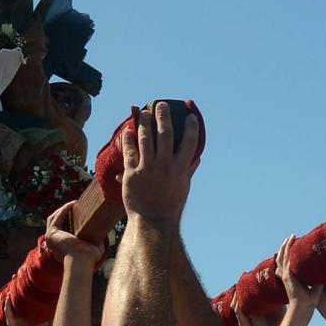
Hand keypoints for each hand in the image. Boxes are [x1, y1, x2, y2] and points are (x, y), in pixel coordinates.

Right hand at [44, 201, 103, 266]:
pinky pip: (57, 217)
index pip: (62, 230)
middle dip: (64, 212)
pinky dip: (64, 209)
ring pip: (54, 218)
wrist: (82, 259)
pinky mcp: (52, 233)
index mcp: (61, 247)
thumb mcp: (95, 248)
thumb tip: (104, 235)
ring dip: (64, 209)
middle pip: (56, 222)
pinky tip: (73, 204)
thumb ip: (97, 242)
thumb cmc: (89, 257)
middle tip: (76, 205)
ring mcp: (50, 238)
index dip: (67, 220)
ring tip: (75, 203)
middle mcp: (53, 243)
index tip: (78, 213)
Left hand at [119, 102, 200, 229]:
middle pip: (165, 134)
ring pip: (146, 139)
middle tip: (161, 104)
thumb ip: (189, 170)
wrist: (153, 221)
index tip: (189, 115)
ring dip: (145, 123)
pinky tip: (128, 131)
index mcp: (180, 168)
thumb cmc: (170, 205)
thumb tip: (197, 158)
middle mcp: (165, 165)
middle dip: (163, 116)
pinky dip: (129, 140)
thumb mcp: (183, 187)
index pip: (189, 142)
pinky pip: (130, 152)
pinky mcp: (132, 173)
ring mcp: (148, 168)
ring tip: (143, 113)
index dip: (191, 127)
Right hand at [276, 236, 323, 318]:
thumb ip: (318, 276)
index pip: (288, 262)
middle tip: (291, 237)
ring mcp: (286, 275)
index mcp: (292, 277)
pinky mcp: (287, 276)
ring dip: (285, 246)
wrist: (304, 307)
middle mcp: (287, 275)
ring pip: (282, 257)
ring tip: (290, 237)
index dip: (289, 253)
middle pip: (282, 258)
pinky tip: (289, 244)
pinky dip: (287, 252)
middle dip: (285, 246)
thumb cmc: (309, 299)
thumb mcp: (316, 284)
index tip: (294, 244)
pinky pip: (285, 261)